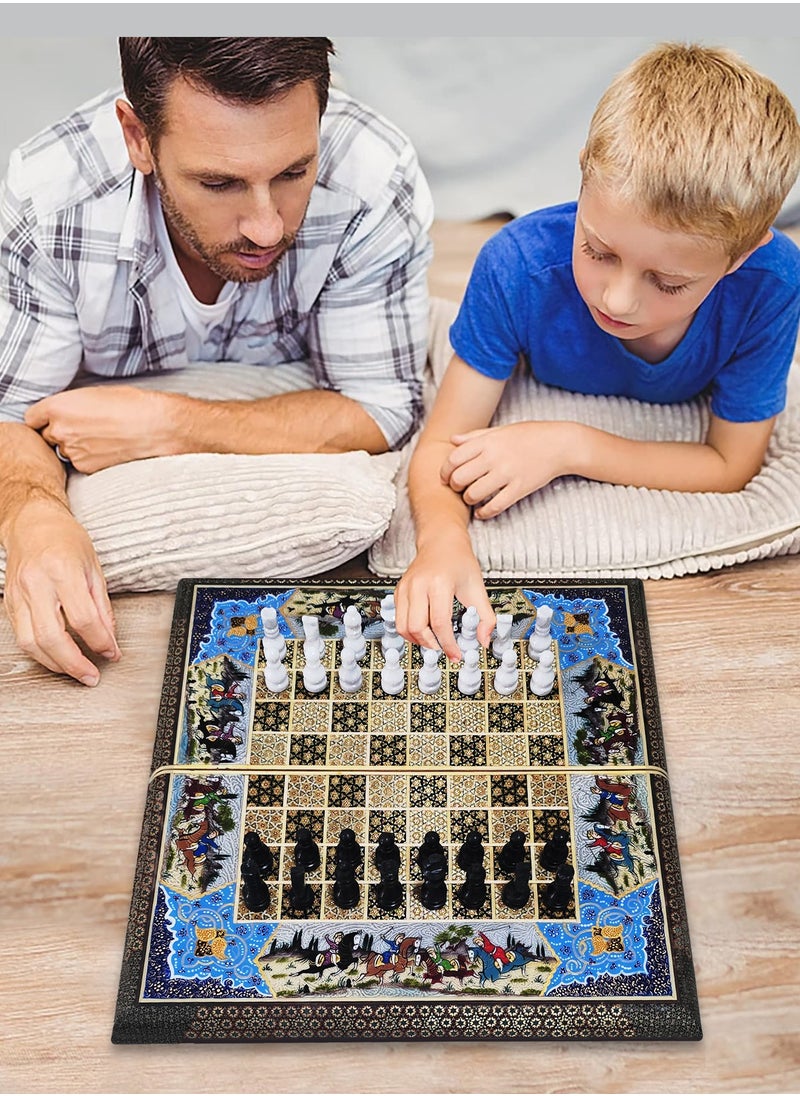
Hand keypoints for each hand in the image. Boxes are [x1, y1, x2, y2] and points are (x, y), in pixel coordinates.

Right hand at [3, 500, 120, 683]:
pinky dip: (40, 652)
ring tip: (74, 670)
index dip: (100, 642)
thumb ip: (102, 606)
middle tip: (91, 676)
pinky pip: (21, 636)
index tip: (111, 653)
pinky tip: (56, 657)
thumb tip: (109, 639)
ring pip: (30, 642)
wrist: (32, 524)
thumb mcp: (94, 568)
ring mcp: (18, 595)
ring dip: (54, 664)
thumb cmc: (64, 540)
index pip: (83, 619)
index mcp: (62, 571)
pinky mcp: (9, 603)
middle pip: (51, 637)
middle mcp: (36, 584)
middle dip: (73, 664)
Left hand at [24, 386, 177, 472]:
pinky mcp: (86, 467)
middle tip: (84, 428)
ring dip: (76, 446)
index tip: (53, 419)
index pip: (31, 418)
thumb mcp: (94, 394)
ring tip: (100, 438)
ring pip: (64, 451)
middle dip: (60, 433)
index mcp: (58, 406)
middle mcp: (60, 430)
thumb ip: (71, 405)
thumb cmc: (131, 404)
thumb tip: (65, 413)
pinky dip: (89, 458)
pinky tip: (107, 449)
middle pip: (46, 436)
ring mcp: (72, 451)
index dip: (43, 419)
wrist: (155, 427)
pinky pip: (79, 463)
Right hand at [395, 533, 494, 661]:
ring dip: (417, 640)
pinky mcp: (398, 591)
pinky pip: (399, 618)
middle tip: (443, 650)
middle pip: (416, 627)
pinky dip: (410, 630)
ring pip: (402, 626)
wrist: (441, 541)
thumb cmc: (459, 561)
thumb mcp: (478, 587)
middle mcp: (418, 585)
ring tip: (433, 642)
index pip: (439, 622)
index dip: (448, 644)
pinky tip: (424, 631)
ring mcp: (405, 588)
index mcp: (439, 583)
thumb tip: (484, 641)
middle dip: (430, 644)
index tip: (456, 654)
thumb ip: (485, 617)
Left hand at [440, 421, 576, 518]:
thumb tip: (452, 440)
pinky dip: (484, 512)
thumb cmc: (529, 435)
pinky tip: (482, 511)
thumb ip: (475, 436)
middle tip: (458, 488)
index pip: (454, 458)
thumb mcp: (500, 430)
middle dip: (454, 486)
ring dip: (468, 500)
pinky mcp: (519, 488)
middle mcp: (494, 457)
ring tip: (472, 498)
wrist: (559, 444)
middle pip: (459, 478)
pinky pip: (495, 506)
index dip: (445, 471)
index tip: (446, 477)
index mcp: (488, 441)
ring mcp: (507, 474)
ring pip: (473, 494)